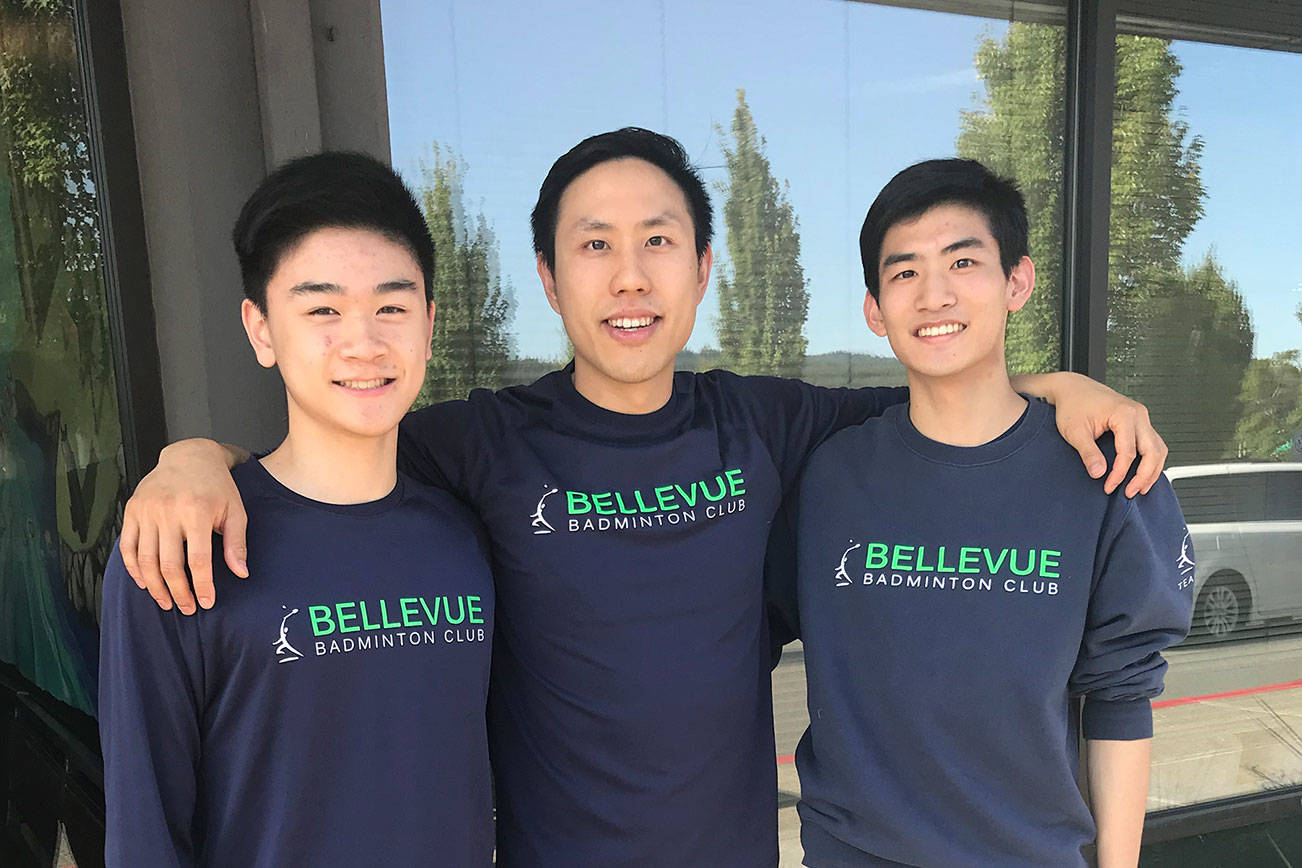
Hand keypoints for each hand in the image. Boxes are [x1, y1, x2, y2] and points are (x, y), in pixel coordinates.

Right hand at [119, 439, 249, 613]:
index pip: (198, 560)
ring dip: (155, 587)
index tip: (206, 603)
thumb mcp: (235, 511)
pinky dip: (134, 569)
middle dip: (178, 592)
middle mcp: (168, 511)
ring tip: (167, 602)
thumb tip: (241, 573)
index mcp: (197, 511)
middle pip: (169, 565)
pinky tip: (146, 583)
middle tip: (187, 608)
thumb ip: (237, 543)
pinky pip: (128, 547)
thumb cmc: (217, 486)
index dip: (202, 586)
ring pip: (145, 560)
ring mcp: (146, 511)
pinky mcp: (132, 510)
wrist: (190, 456)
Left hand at [1014, 372, 1167, 496]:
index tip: (1109, 486)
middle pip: (1153, 451)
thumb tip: (1099, 473)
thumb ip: (1088, 452)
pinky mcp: (1139, 421)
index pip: (1128, 452)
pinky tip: (1142, 473)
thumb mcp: (1074, 431)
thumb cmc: (1073, 404)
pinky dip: (1151, 460)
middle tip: (1131, 492)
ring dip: (1152, 470)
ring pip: (1158, 448)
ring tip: (1139, 487)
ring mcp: (1141, 416)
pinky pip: (1153, 443)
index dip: (1120, 474)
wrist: (1072, 388)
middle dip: (1144, 476)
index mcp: (1124, 413)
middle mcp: (1138, 414)